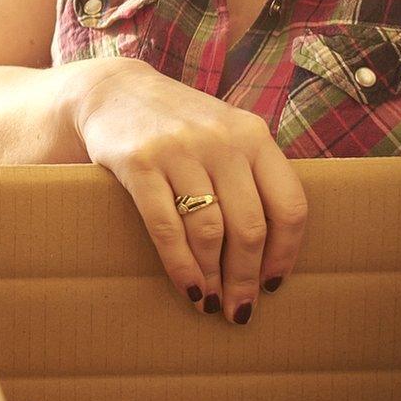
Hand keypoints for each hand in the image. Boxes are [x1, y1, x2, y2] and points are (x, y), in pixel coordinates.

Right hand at [71, 57, 307, 322]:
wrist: (111, 91)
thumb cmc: (177, 124)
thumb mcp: (225, 133)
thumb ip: (251, 174)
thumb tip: (271, 250)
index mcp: (253, 135)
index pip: (289, 205)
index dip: (285, 253)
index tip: (274, 284)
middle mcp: (222, 140)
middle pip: (250, 226)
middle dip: (246, 278)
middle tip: (240, 309)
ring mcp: (179, 149)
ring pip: (209, 231)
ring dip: (212, 277)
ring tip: (209, 302)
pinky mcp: (138, 161)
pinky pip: (166, 226)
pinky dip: (180, 265)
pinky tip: (186, 287)